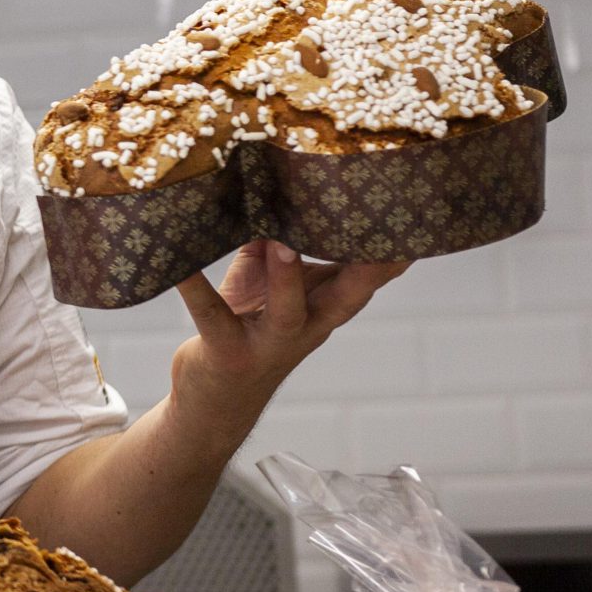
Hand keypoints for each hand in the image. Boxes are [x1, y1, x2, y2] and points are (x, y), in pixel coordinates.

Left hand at [170, 238, 407, 412]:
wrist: (215, 403)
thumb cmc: (246, 329)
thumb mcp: (267, 285)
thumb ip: (274, 241)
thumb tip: (273, 188)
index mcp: (323, 308)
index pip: (368, 276)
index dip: (392, 252)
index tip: (413, 217)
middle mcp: (306, 327)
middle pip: (347, 297)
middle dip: (367, 267)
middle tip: (375, 226)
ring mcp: (268, 343)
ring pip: (287, 310)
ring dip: (286, 276)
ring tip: (281, 242)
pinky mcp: (226, 351)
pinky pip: (210, 314)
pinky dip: (194, 287)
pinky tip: (178, 265)